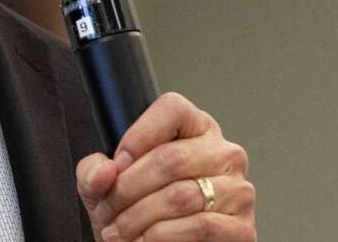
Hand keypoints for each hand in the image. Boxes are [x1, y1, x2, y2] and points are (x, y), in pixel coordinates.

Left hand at [76, 93, 255, 240]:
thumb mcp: (106, 185)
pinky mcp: (242, 228)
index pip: (172, 109)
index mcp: (195, 130)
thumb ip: (95, 171)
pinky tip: (144, 241)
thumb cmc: (138, 212)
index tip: (116, 164)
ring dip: (139, 218)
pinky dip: (162, 237)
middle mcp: (223, 154)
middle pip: (170, 158)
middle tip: (107, 210)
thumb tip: (105, 171)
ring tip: (118, 231)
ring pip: (181, 196)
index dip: (137, 136)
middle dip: (127, 189)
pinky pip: (200, 226)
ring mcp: (238, 190)